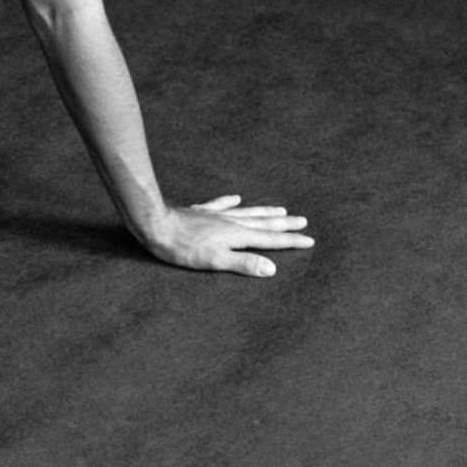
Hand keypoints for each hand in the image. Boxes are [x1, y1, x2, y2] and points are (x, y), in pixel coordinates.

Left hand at [146, 194, 313, 277]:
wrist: (156, 225)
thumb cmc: (184, 248)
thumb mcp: (215, 261)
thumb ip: (244, 264)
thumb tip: (272, 268)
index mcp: (237, 236)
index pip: (270, 240)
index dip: (291, 241)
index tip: (310, 240)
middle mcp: (231, 222)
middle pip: (263, 223)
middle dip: (285, 224)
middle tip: (303, 220)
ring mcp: (216, 215)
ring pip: (247, 212)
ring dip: (265, 212)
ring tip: (280, 210)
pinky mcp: (201, 212)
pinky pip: (221, 204)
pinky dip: (230, 201)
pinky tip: (236, 197)